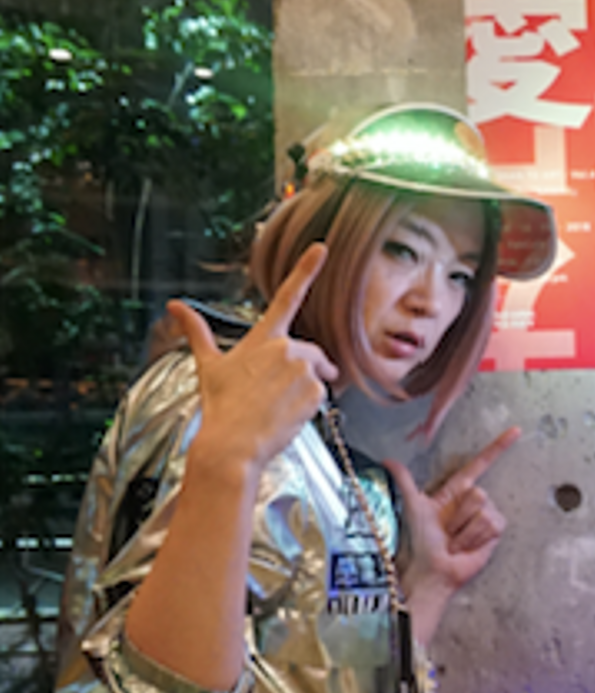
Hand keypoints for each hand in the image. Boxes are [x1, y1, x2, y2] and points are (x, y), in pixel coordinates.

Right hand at [168, 242, 337, 477]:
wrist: (232, 444)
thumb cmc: (220, 406)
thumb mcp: (208, 365)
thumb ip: (196, 332)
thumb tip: (175, 307)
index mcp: (263, 337)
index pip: (287, 296)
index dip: (306, 269)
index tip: (321, 248)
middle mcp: (286, 348)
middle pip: (309, 353)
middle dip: (302, 369)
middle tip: (276, 394)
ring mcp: (304, 369)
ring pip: (317, 375)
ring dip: (305, 388)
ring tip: (277, 407)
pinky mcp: (317, 391)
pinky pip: (321, 396)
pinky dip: (309, 406)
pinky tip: (286, 416)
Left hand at [392, 426, 520, 642]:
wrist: (431, 570)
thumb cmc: (420, 542)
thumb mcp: (412, 506)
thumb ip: (404, 481)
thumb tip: (387, 459)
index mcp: (454, 492)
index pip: (479, 464)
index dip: (497, 448)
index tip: (515, 431)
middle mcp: (472, 502)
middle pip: (478, 492)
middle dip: (459, 515)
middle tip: (446, 531)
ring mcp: (485, 516)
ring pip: (484, 509)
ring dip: (464, 530)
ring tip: (454, 542)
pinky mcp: (495, 532)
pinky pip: (491, 524)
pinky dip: (475, 537)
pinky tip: (466, 547)